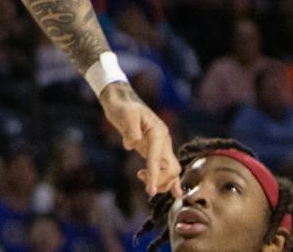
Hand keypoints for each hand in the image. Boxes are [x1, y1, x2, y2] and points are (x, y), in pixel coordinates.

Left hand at [100, 82, 180, 197]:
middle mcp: (163, 141)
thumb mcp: (126, 114)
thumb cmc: (123, 106)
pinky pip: (163, 168)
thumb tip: (131, 146)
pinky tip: (164, 190)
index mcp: (159, 133)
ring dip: (160, 181)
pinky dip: (164, 179)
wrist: (120, 101)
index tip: (150, 190)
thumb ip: (131, 130)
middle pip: (171, 169)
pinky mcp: (153, 150)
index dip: (154, 176)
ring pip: (170, 172)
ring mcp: (160, 147)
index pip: (158, 159)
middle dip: (160, 180)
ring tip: (141, 178)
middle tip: (143, 183)